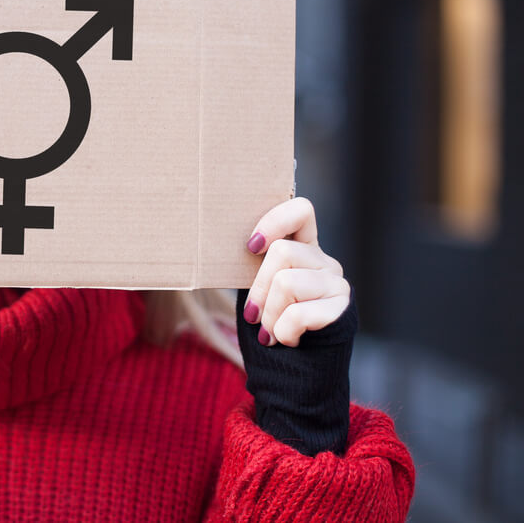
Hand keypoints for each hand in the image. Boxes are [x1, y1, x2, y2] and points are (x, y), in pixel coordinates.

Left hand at [243, 197, 350, 346]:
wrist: (297, 375)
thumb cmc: (271, 329)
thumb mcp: (260, 292)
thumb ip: (257, 268)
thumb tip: (242, 248)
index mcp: (304, 250)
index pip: (301, 210)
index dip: (274, 222)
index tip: (251, 247)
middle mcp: (325, 262)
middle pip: (283, 252)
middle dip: (259, 289)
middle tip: (255, 316)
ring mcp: (337, 284)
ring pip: (287, 283)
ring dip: (269, 315)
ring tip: (272, 332)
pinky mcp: (342, 309)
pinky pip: (298, 313)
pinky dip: (283, 332)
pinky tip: (288, 340)